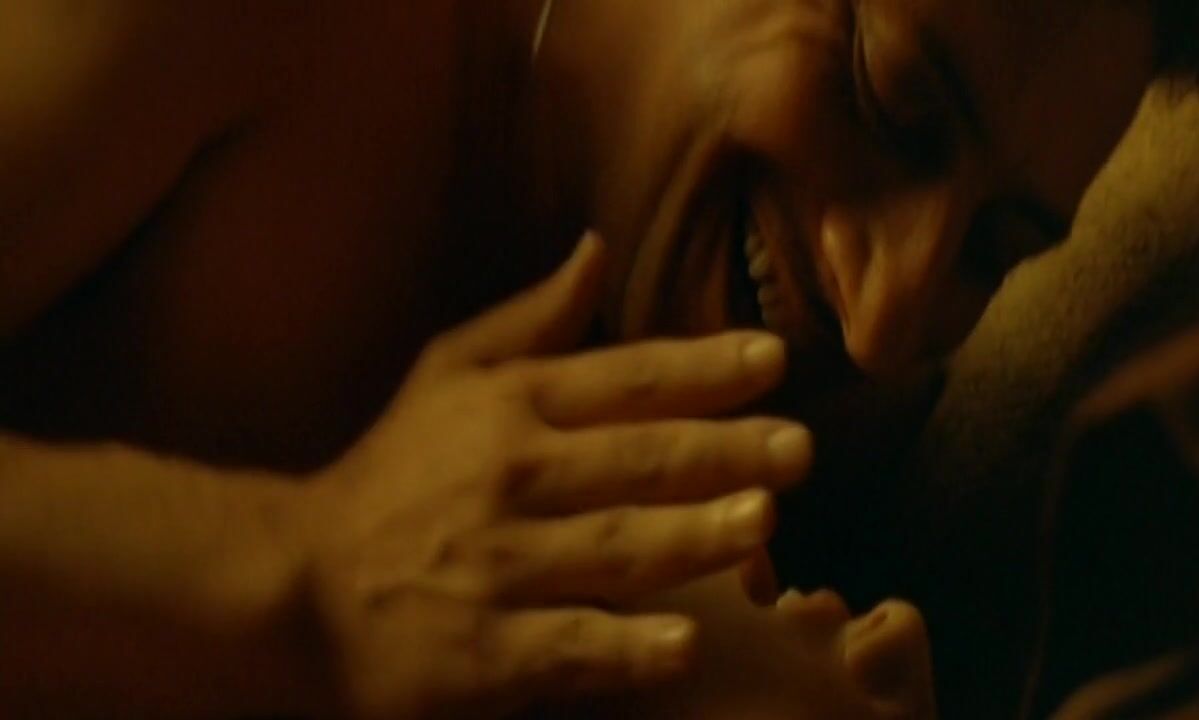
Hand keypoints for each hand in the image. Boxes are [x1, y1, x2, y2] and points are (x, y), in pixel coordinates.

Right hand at [294, 233, 813, 718]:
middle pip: (632, 461)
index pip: (621, 378)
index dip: (701, 367)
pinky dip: (623, 647)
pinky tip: (684, 642)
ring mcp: (498, 569)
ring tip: (762, 521)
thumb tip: (597, 250)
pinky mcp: (484, 652)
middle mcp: (509, 479)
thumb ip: (531, 319)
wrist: (295, 583)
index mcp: (508, 408)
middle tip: (799, 447)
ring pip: (611, 548)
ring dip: (689, 536)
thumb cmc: (391, 472)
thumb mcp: (446, 375)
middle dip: (721, 451)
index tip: (773, 359)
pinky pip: (566, 646)